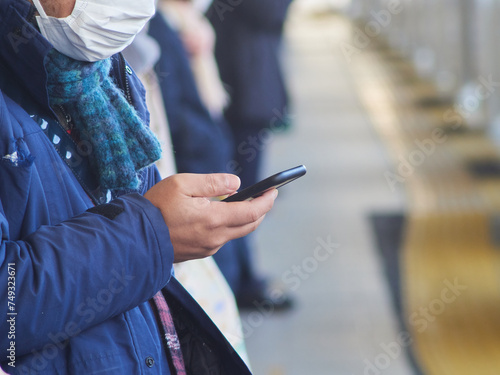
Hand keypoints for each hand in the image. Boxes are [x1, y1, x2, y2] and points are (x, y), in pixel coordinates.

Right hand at [144, 173, 277, 261]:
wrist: (136, 238)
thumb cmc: (156, 207)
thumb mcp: (182, 184)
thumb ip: (212, 183)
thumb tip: (236, 184)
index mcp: (214, 219)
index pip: (252, 212)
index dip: (266, 201)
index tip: (274, 190)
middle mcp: (216, 237)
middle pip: (250, 225)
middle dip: (261, 209)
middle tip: (265, 196)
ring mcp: (208, 247)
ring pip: (237, 232)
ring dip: (246, 218)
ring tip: (246, 202)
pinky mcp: (200, 252)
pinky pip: (223, 238)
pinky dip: (231, 225)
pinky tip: (223, 214)